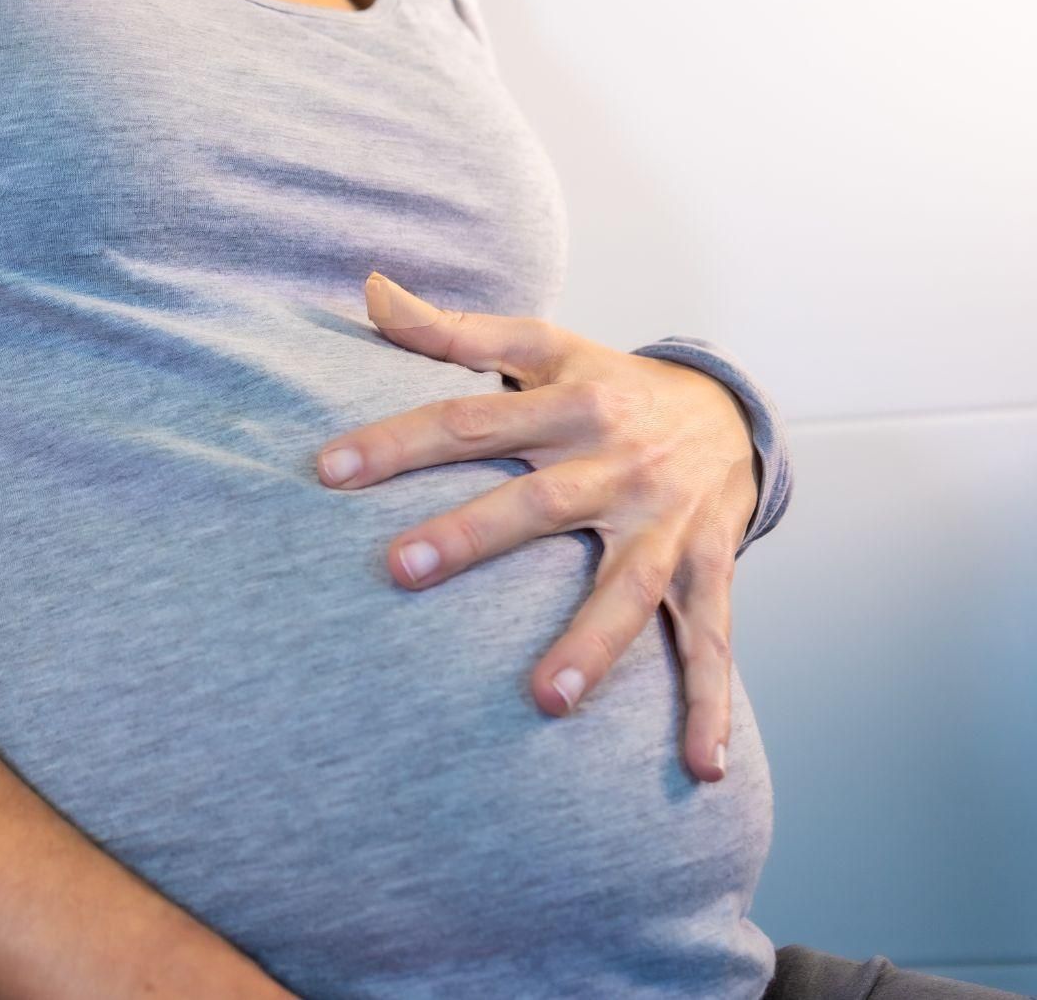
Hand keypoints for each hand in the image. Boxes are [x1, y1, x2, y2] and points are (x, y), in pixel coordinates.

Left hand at [315, 272, 758, 781]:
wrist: (731, 409)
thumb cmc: (607, 383)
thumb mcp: (539, 344)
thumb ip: (449, 330)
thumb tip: (367, 290)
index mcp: (566, 403)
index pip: (467, 418)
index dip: (396, 442)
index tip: (325, 470)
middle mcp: (615, 462)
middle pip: (536, 501)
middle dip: (470, 537)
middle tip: (398, 570)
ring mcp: (665, 522)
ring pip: (627, 587)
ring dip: (592, 645)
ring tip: (544, 700)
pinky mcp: (707, 568)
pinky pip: (712, 641)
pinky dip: (712, 705)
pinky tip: (703, 768)